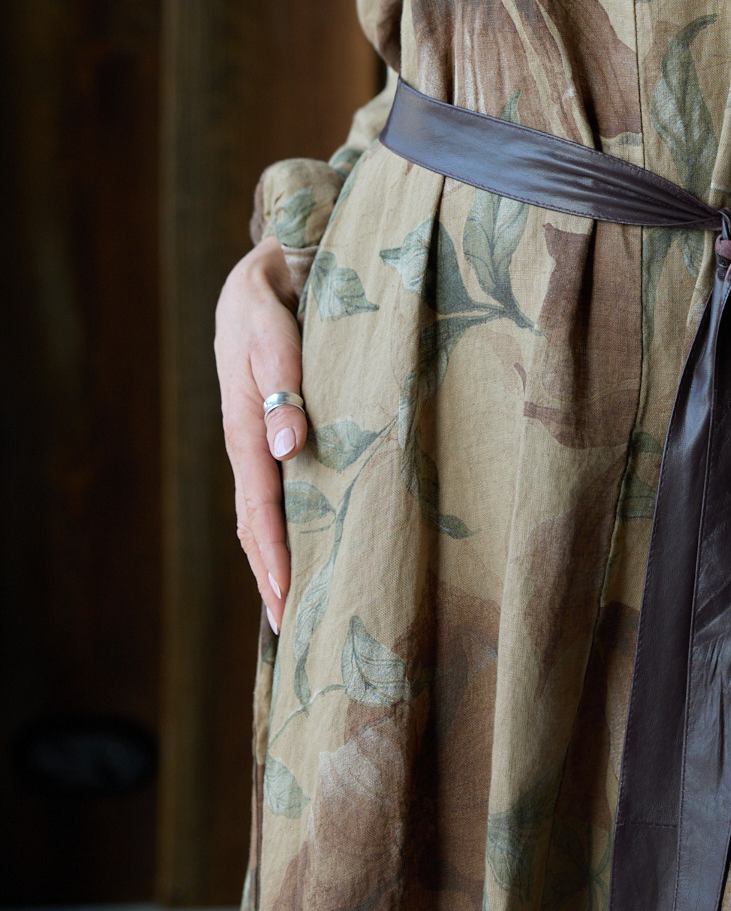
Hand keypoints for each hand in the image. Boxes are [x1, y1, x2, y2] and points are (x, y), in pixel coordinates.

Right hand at [215, 235, 307, 634]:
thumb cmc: (271, 305)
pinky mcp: (272, 429)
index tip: (286, 602)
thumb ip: (284, 387)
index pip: (258, 507)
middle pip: (254, 523)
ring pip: (263, 510)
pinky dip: (284, 523)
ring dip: (275, 556)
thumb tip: (287, 448)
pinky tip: (306, 542)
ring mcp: (258, 439)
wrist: (259, 279)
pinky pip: (276, 488)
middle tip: (294, 632)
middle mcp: (249, 442)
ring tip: (296, 603)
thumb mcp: (277, 337)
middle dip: (270, 576)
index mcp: (245, 428)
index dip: (272, 556)